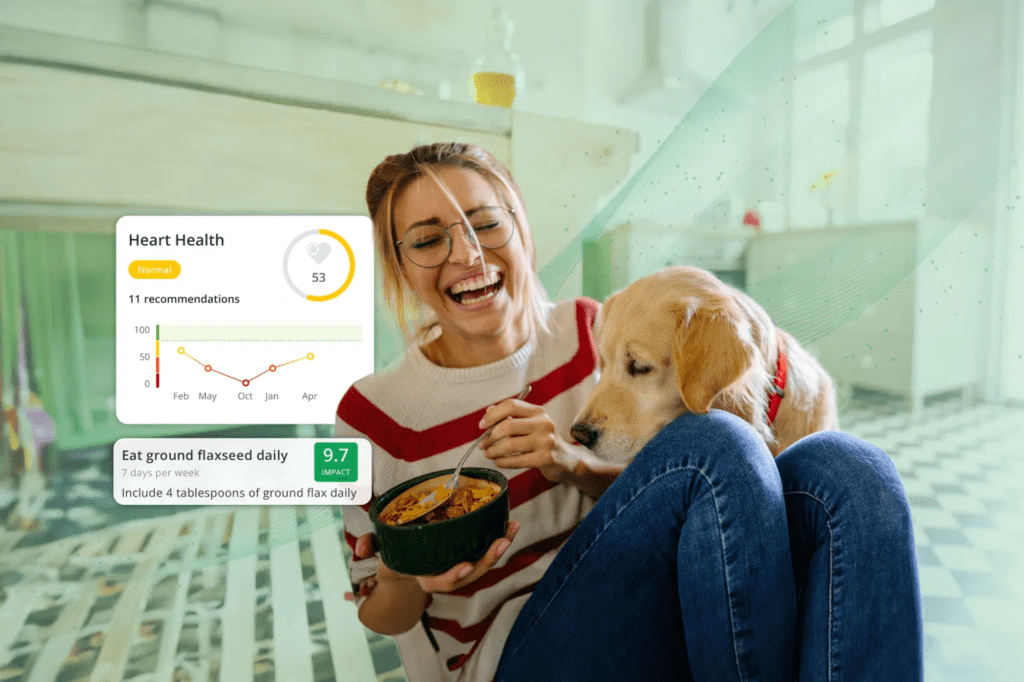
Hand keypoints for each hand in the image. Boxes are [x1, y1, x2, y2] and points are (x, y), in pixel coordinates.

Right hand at [342, 521, 520, 599]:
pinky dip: (499, 538)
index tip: (464, 567)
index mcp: (425, 576)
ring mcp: (459, 564)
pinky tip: (510, 523)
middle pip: (470, 574)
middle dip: (487, 560)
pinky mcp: (468, 553)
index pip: (438, 582)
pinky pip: (486, 550)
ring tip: (512, 528)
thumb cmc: (394, 552)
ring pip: (483, 563)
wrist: (405, 561)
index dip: (451, 577)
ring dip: (500, 547)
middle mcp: (445, 574)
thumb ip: (369, 545)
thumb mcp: (380, 549)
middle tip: (501, 543)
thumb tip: (360, 547)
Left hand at [478, 398, 580, 481]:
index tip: (482, 425)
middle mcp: (544, 423)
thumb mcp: (530, 424)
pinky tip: (498, 462)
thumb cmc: (542, 440)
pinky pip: (517, 461)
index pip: (511, 405)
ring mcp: (546, 441)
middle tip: (482, 444)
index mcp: (538, 411)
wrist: (566, 460)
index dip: (493, 415)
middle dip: (490, 436)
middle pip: (508, 426)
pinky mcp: (545, 459)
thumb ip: (510, 417)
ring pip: (510, 445)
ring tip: (488, 454)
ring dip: (494, 451)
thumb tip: (488, 411)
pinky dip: (503, 462)